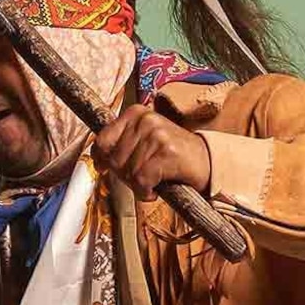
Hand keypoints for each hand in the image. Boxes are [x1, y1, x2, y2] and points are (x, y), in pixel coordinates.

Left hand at [90, 99, 212, 197]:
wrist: (207, 162)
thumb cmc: (171, 155)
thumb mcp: (144, 141)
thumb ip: (121, 144)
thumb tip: (97, 158)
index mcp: (136, 113)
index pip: (102, 139)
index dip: (101, 159)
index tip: (106, 168)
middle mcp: (145, 120)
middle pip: (114, 159)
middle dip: (124, 176)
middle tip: (140, 179)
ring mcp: (157, 135)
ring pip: (128, 172)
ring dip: (137, 186)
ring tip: (152, 183)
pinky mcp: (167, 152)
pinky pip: (141, 180)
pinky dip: (146, 192)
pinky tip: (155, 189)